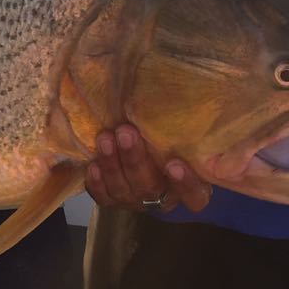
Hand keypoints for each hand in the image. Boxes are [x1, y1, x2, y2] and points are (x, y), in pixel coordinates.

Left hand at [85, 123, 212, 213]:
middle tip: (126, 132)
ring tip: (105, 138)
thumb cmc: (171, 136)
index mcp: (191, 185)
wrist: (144, 146)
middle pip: (151, 187)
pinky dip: (98, 183)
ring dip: (112, 165)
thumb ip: (184, 125)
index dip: (185, 183)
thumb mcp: (184, 133)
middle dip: (135, 160)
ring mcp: (137, 201)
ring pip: (124, 191)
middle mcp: (164, 198)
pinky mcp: (115, 200)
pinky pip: (105, 197)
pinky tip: (93, 165)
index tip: (173, 163)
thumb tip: (184, 87)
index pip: (195, 195)